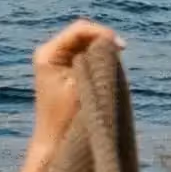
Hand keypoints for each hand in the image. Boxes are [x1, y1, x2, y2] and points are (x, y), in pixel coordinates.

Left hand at [30, 18, 121, 152]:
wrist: (53, 141)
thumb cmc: (65, 117)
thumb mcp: (82, 84)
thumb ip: (96, 61)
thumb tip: (111, 42)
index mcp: (48, 53)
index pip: (79, 30)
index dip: (102, 33)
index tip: (122, 46)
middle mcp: (51, 52)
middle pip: (83, 34)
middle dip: (104, 41)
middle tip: (121, 54)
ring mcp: (58, 60)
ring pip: (87, 44)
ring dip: (102, 51)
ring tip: (114, 65)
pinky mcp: (66, 70)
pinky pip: (87, 55)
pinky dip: (99, 60)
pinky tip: (107, 72)